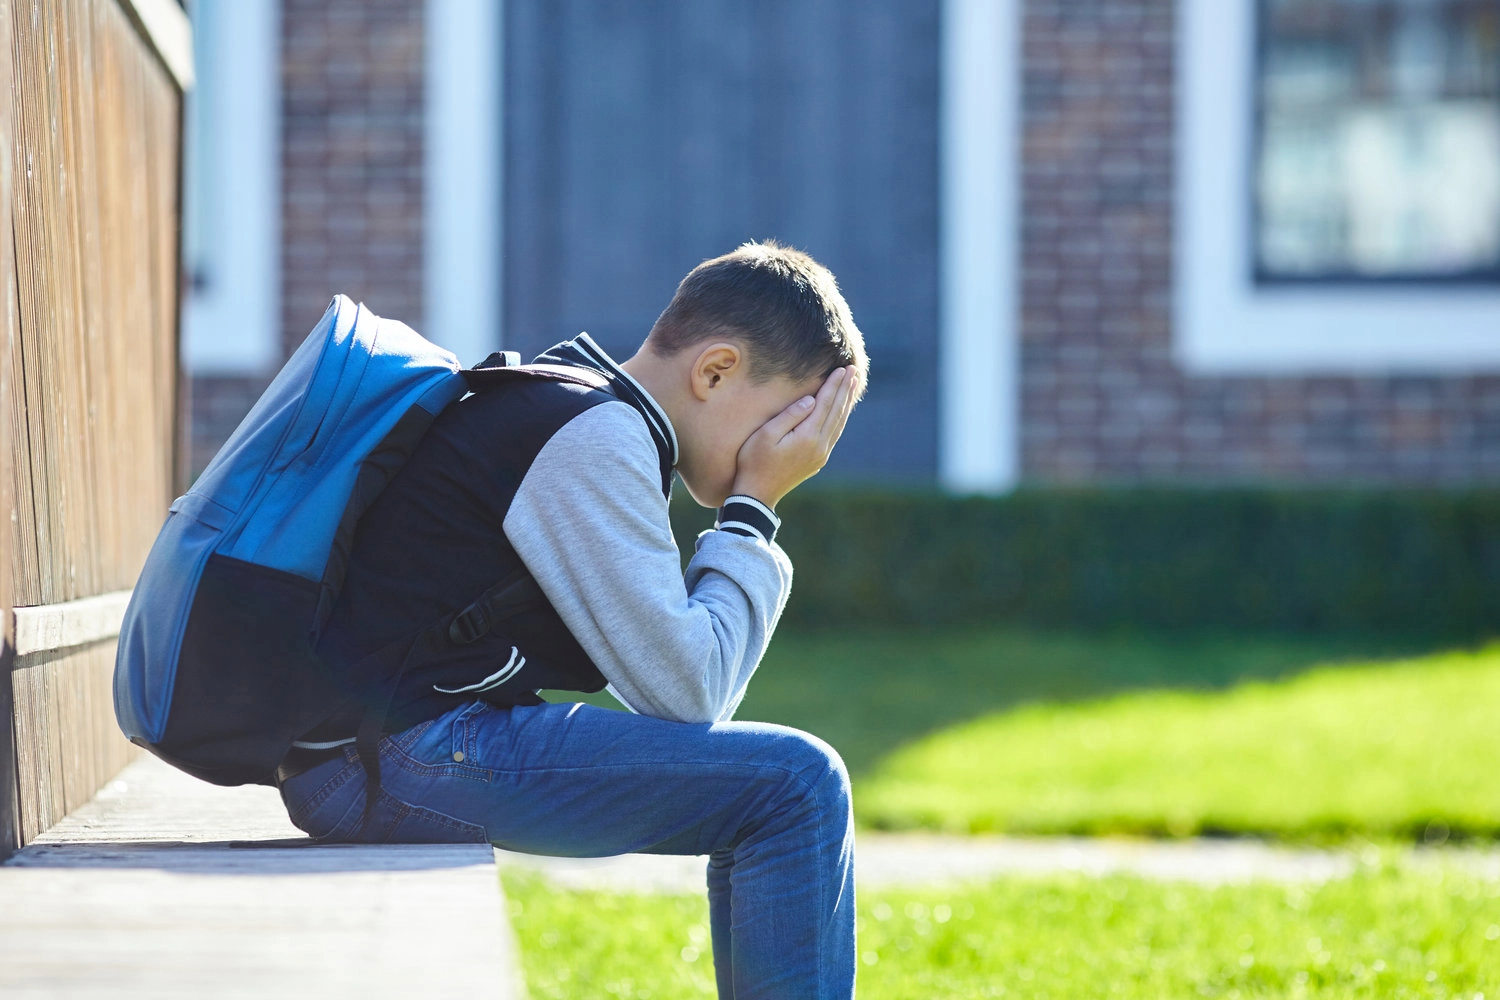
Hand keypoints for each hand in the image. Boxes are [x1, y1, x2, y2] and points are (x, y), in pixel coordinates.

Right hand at [731, 366, 861, 508]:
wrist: (758, 494)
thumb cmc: (754, 461)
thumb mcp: (766, 435)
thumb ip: (790, 415)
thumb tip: (811, 400)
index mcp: (807, 437)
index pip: (824, 404)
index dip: (833, 385)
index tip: (841, 369)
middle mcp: (819, 446)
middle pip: (836, 412)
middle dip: (845, 390)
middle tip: (853, 370)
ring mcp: (821, 455)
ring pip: (838, 423)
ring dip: (846, 403)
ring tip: (853, 385)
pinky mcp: (817, 461)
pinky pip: (834, 434)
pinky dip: (840, 418)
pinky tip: (841, 410)